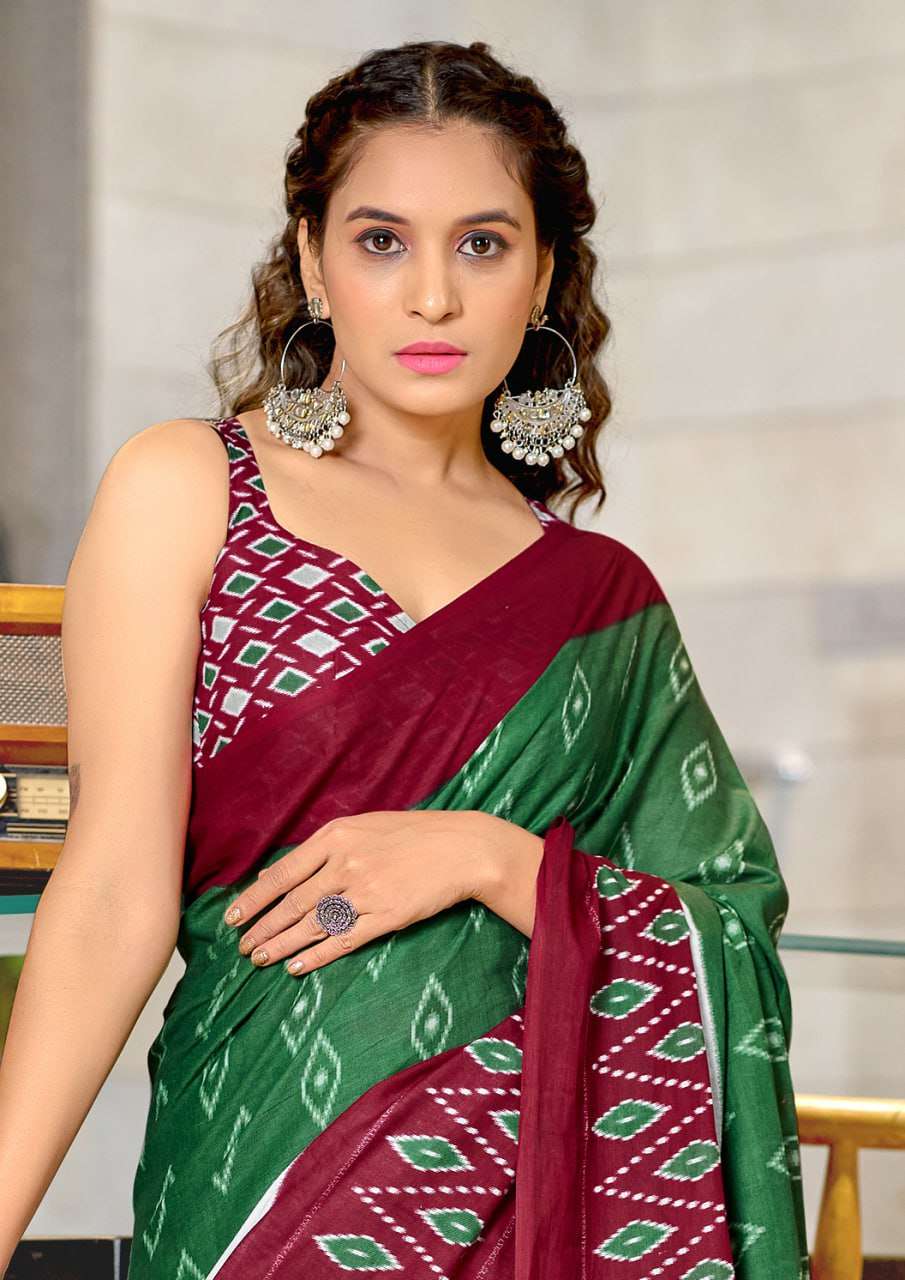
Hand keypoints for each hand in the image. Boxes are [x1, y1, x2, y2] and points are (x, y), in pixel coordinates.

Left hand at [222, 809, 504, 975]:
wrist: (463, 848)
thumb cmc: (416, 834)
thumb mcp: (367, 826)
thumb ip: (330, 846)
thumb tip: (291, 871)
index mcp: (337, 836)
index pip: (284, 872)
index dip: (255, 898)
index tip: (233, 915)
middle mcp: (346, 863)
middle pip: (292, 902)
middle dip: (262, 927)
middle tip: (241, 946)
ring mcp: (366, 891)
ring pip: (311, 924)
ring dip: (281, 944)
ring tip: (258, 959)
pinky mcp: (386, 916)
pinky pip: (343, 940)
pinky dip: (316, 955)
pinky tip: (296, 966)